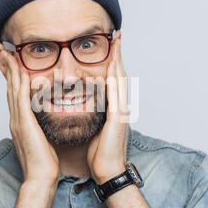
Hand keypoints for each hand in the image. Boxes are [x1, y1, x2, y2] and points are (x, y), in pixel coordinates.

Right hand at [2, 49, 59, 185]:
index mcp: (20, 121)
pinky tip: (20, 70)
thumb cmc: (44, 162)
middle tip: (0, 48)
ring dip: (10, 69)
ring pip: (12, 88)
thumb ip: (40, 126)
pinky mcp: (24, 124)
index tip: (10, 60)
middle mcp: (15, 118)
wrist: (41, 178)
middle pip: (9, 86)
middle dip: (5, 66)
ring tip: (6, 51)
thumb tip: (45, 119)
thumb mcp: (41, 139)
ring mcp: (17, 121)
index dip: (11, 75)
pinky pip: (21, 98)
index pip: (14, 93)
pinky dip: (19, 83)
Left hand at [87, 31, 129, 184]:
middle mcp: (121, 107)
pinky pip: (116, 93)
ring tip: (116, 42)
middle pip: (120, 74)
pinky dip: (114, 77)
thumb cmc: (100, 153)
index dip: (113, 62)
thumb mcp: (96, 129)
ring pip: (120, 79)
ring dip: (118, 59)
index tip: (110, 46)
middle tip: (117, 36)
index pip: (113, 80)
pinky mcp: (118, 118)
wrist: (108, 171)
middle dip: (118, 54)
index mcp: (114, 109)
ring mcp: (122, 111)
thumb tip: (85, 105)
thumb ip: (94, 115)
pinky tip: (111, 65)